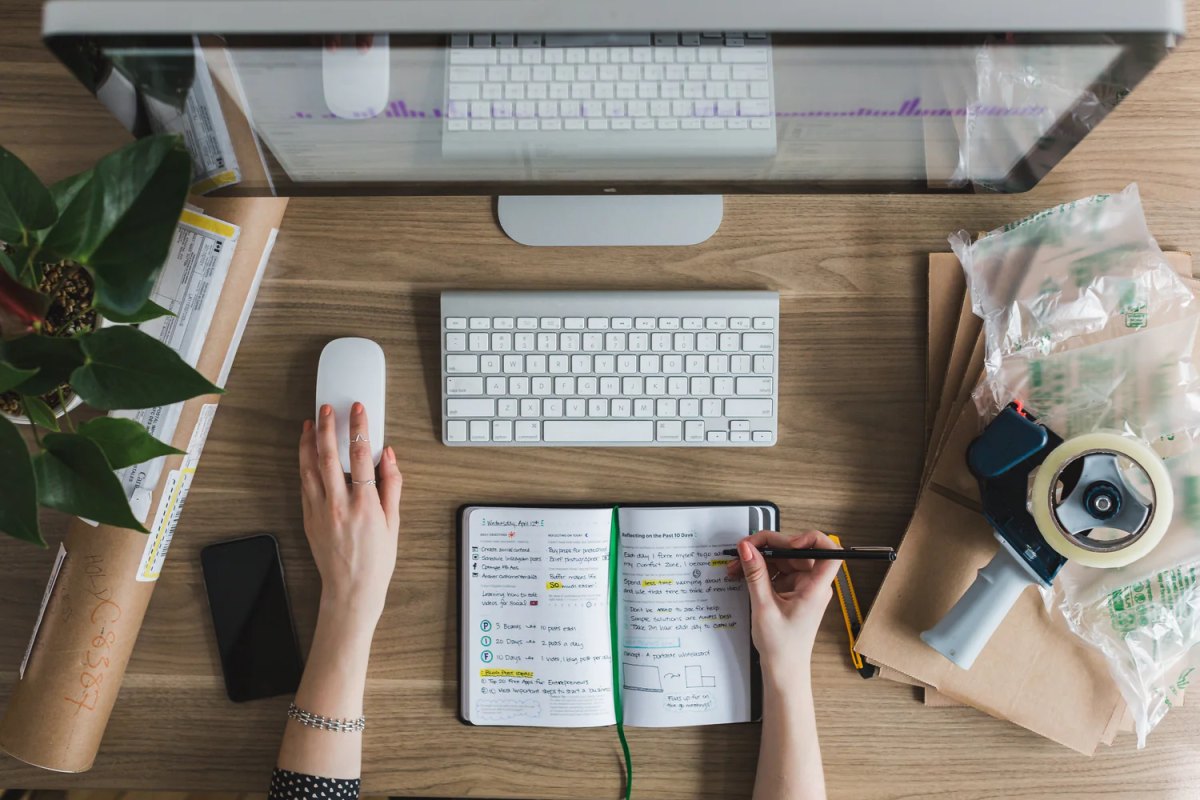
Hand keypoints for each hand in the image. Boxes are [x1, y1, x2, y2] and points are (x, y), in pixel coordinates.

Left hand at [299, 403, 401, 632]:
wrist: (351, 590)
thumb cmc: (376, 560)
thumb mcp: (394, 522)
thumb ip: (392, 485)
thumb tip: (388, 456)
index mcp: (365, 505)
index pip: (360, 455)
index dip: (359, 428)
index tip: (358, 410)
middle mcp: (339, 505)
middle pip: (328, 456)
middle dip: (327, 427)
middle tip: (327, 409)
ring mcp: (320, 511)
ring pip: (309, 468)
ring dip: (308, 442)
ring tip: (310, 424)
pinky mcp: (308, 517)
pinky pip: (304, 484)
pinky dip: (304, 464)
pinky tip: (306, 453)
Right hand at [726, 530, 840, 680]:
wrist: (783, 669)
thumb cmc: (782, 647)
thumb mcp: (764, 607)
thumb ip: (755, 574)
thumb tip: (747, 548)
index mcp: (815, 588)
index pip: (829, 551)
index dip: (811, 539)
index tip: (787, 541)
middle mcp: (812, 584)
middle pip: (796, 550)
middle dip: (768, 546)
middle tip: (744, 549)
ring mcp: (802, 586)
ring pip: (783, 558)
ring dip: (759, 559)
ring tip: (737, 565)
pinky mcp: (791, 590)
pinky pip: (777, 570)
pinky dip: (760, 570)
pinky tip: (743, 573)